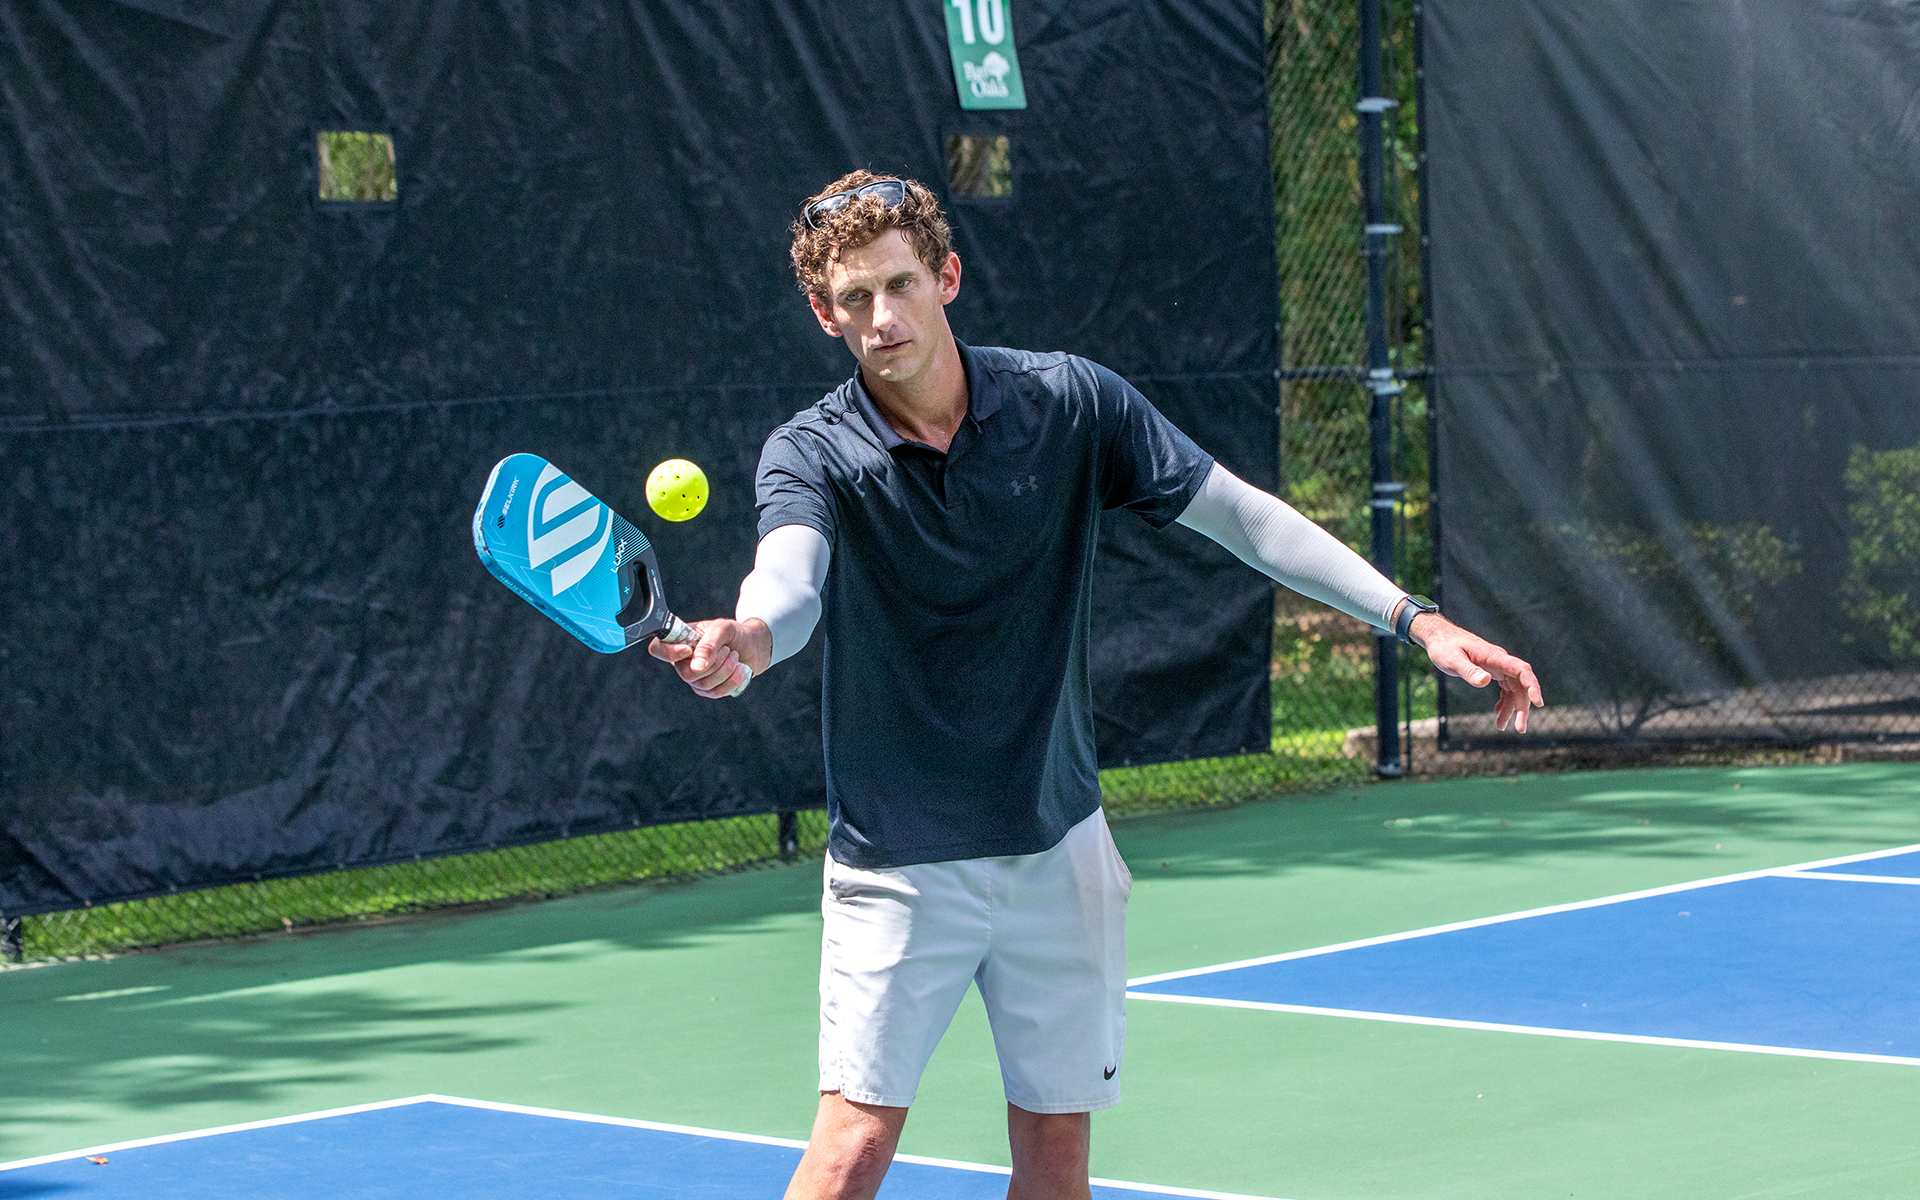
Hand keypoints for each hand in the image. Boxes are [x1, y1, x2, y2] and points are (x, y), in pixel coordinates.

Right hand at [647, 617, 772, 698]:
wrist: (754, 646)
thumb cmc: (735, 634)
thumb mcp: (723, 629)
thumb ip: (708, 644)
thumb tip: (696, 667)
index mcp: (680, 640)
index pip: (658, 649)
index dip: (669, 653)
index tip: (688, 650)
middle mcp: (683, 661)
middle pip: (686, 673)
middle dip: (713, 662)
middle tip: (727, 649)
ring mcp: (695, 678)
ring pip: (703, 684)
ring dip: (725, 669)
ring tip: (734, 656)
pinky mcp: (709, 690)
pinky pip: (716, 692)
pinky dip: (732, 680)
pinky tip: (740, 668)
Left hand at [1406, 611, 1543, 732]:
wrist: (1439, 637)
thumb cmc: (1444, 647)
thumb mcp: (1452, 660)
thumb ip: (1469, 671)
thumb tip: (1485, 681)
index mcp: (1495, 657)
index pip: (1522, 670)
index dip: (1533, 686)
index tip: (1539, 703)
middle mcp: (1501, 662)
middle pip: (1521, 685)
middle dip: (1523, 707)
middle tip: (1520, 729)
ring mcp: (1498, 667)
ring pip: (1514, 689)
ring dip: (1512, 708)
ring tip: (1502, 727)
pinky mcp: (1492, 671)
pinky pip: (1505, 688)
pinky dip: (1504, 702)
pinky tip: (1498, 713)